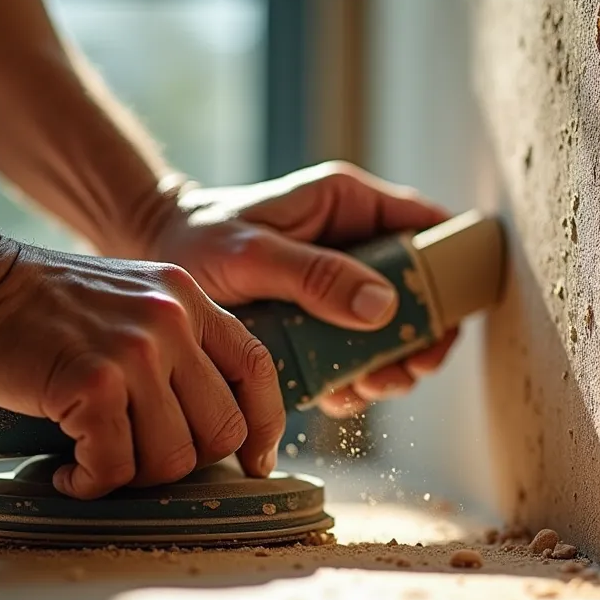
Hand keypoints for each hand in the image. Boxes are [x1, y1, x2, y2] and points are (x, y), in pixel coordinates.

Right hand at [0, 236, 285, 498]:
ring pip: (171, 458)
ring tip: (92, 460)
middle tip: (135, 459)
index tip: (249, 460)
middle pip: (222, 429)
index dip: (261, 426)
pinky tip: (66, 470)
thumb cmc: (32, 305)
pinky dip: (89, 483)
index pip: (258, 368)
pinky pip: (114, 467)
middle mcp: (172, 320)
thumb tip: (202, 417)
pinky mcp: (91, 383)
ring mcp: (135, 352)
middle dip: (182, 462)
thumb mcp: (125, 301)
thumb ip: (169, 343)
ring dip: (130, 477)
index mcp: (187, 298)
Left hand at [144, 162, 459, 417]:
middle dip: (420, 335)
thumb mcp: (252, 254)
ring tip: (369, 388)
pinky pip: (357, 351)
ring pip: (393, 328)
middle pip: (419, 288)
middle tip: (406, 370)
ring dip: (391, 365)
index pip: (426, 224)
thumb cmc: (195, 241)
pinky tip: (341, 395)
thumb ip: (315, 275)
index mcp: (348, 205)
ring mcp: (339, 283)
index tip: (445, 317)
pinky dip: (357, 379)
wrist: (150, 259)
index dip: (449, 268)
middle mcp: (353, 241)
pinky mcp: (321, 320)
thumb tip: (383, 306)